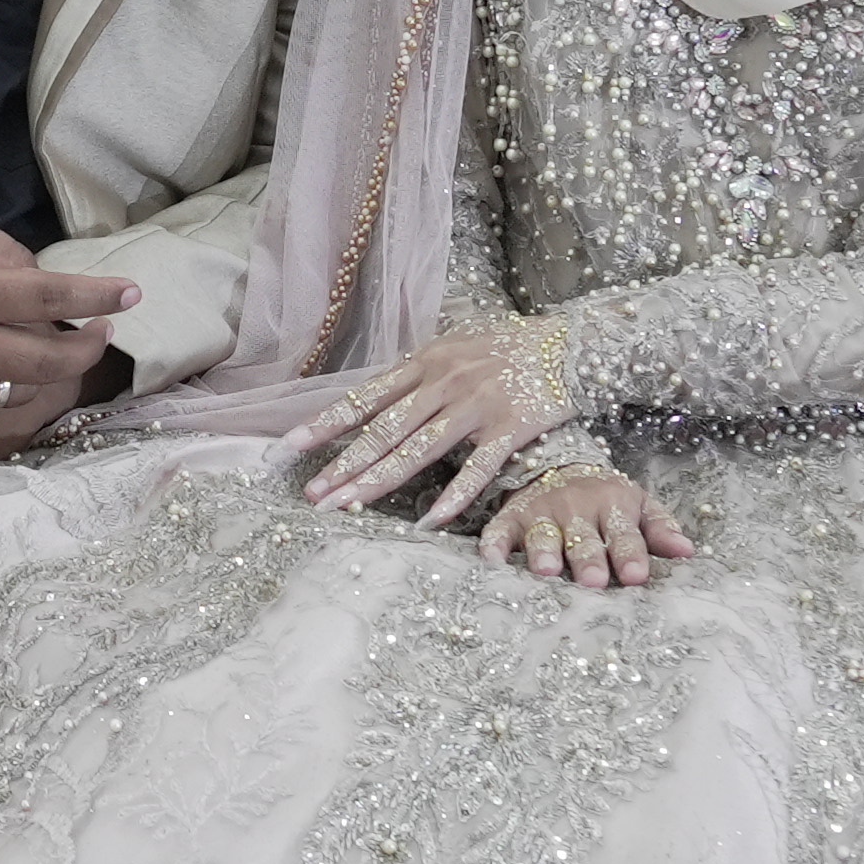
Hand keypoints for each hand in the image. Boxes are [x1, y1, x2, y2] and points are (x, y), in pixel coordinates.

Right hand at [0, 211, 134, 407]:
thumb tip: (36, 277)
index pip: (46, 297)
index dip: (95, 296)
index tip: (134, 292)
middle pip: (44, 361)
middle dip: (88, 348)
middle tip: (106, 327)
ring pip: (19, 389)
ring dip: (55, 372)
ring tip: (71, 346)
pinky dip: (15, 385)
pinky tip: (24, 366)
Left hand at [277, 319, 570, 529]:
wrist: (571, 343)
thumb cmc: (510, 348)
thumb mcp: (457, 347)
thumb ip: (420, 373)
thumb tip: (378, 398)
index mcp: (426, 361)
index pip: (366, 397)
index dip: (327, 423)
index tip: (291, 447)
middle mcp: (444, 381)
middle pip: (384, 430)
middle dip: (344, 464)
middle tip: (311, 494)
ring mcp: (476, 405)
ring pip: (418, 449)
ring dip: (379, 481)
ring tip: (346, 507)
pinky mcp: (510, 427)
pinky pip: (477, 468)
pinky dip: (454, 495)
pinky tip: (430, 520)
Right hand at [477, 469, 693, 589]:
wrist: (556, 461)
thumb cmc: (605, 496)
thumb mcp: (637, 504)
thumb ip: (660, 528)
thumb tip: (687, 552)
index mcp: (612, 504)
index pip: (624, 533)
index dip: (630, 554)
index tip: (637, 576)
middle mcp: (576, 508)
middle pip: (583, 539)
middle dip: (588, 560)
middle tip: (593, 582)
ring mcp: (542, 512)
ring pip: (543, 535)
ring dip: (544, 552)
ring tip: (546, 571)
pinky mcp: (511, 517)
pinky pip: (499, 530)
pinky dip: (494, 544)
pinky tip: (491, 559)